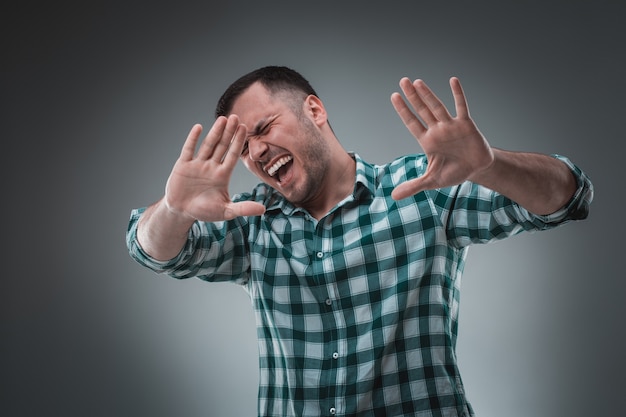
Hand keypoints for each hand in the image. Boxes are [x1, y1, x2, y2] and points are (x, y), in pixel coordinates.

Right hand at [164, 115, 265, 220]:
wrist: (182, 211)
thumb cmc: (205, 211)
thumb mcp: (225, 212)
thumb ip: (243, 209)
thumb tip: (263, 210)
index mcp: (222, 175)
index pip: (233, 155)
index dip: (238, 142)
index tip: (245, 128)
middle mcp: (211, 166)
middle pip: (222, 146)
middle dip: (229, 132)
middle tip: (236, 117)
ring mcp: (197, 165)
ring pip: (208, 145)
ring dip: (215, 132)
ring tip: (222, 119)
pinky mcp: (183, 165)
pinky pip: (189, 150)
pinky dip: (193, 139)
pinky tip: (199, 127)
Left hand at [390, 77, 493, 199]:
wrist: (476, 170)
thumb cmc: (453, 172)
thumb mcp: (431, 181)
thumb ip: (413, 186)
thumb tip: (393, 197)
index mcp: (427, 141)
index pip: (412, 122)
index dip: (403, 110)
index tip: (394, 96)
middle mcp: (437, 130)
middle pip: (422, 110)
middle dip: (412, 96)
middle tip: (402, 81)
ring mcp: (451, 126)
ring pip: (437, 107)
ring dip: (428, 95)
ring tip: (417, 82)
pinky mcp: (466, 125)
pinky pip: (461, 106)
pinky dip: (457, 94)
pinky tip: (452, 80)